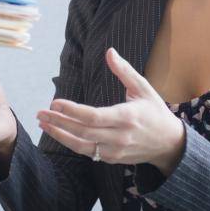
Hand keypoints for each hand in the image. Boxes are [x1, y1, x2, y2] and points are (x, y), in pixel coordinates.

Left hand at [37, 48, 185, 174]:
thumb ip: (124, 71)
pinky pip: (88, 152)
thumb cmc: (155, 112)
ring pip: (82, 145)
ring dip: (60, 135)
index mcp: (128, 116)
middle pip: (83, 131)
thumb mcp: (144, 88)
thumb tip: (109, 51)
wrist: (169, 144)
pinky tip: (58, 133)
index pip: (94, 116)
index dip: (72, 111)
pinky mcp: (112, 158)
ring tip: (43, 124)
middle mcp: (120, 136)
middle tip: (40, 113)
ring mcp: (116, 150)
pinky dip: (71, 143)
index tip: (55, 103)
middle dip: (59, 123)